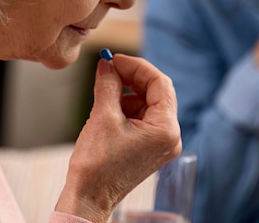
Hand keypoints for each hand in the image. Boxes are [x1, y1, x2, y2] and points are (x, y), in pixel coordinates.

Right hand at [55, 54, 181, 222]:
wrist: (88, 198)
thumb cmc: (97, 165)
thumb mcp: (102, 116)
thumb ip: (108, 84)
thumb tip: (107, 63)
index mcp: (166, 129)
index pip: (160, 83)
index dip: (137, 66)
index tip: (116, 59)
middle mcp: (170, 136)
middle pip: (156, 92)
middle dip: (132, 78)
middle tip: (109, 68)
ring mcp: (161, 143)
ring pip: (148, 104)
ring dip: (128, 92)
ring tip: (105, 90)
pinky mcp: (149, 147)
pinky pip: (143, 117)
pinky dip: (127, 107)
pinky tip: (109, 106)